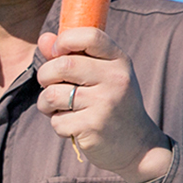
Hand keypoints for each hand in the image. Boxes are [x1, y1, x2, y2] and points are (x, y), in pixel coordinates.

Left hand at [36, 28, 172, 182]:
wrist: (137, 147)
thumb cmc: (112, 105)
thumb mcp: (102, 76)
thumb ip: (73, 56)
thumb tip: (44, 38)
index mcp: (119, 61)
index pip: (90, 36)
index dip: (64, 40)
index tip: (56, 52)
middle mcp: (115, 79)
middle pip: (62, 65)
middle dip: (45, 75)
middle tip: (49, 85)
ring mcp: (105, 104)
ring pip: (53, 94)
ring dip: (46, 103)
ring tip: (58, 108)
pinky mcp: (92, 127)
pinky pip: (57, 120)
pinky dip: (58, 124)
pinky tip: (73, 126)